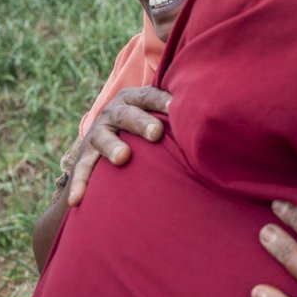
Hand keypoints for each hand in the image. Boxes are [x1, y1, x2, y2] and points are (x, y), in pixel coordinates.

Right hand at [67, 86, 171, 205]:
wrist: (110, 136)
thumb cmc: (149, 125)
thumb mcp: (160, 113)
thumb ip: (179, 113)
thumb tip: (219, 115)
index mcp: (135, 99)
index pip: (150, 96)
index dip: (163, 101)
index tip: (177, 108)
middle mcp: (114, 113)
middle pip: (127, 114)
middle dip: (141, 122)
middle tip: (156, 133)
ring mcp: (98, 134)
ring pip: (103, 138)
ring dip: (112, 146)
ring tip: (123, 158)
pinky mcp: (85, 156)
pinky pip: (82, 171)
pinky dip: (79, 185)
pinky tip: (77, 200)